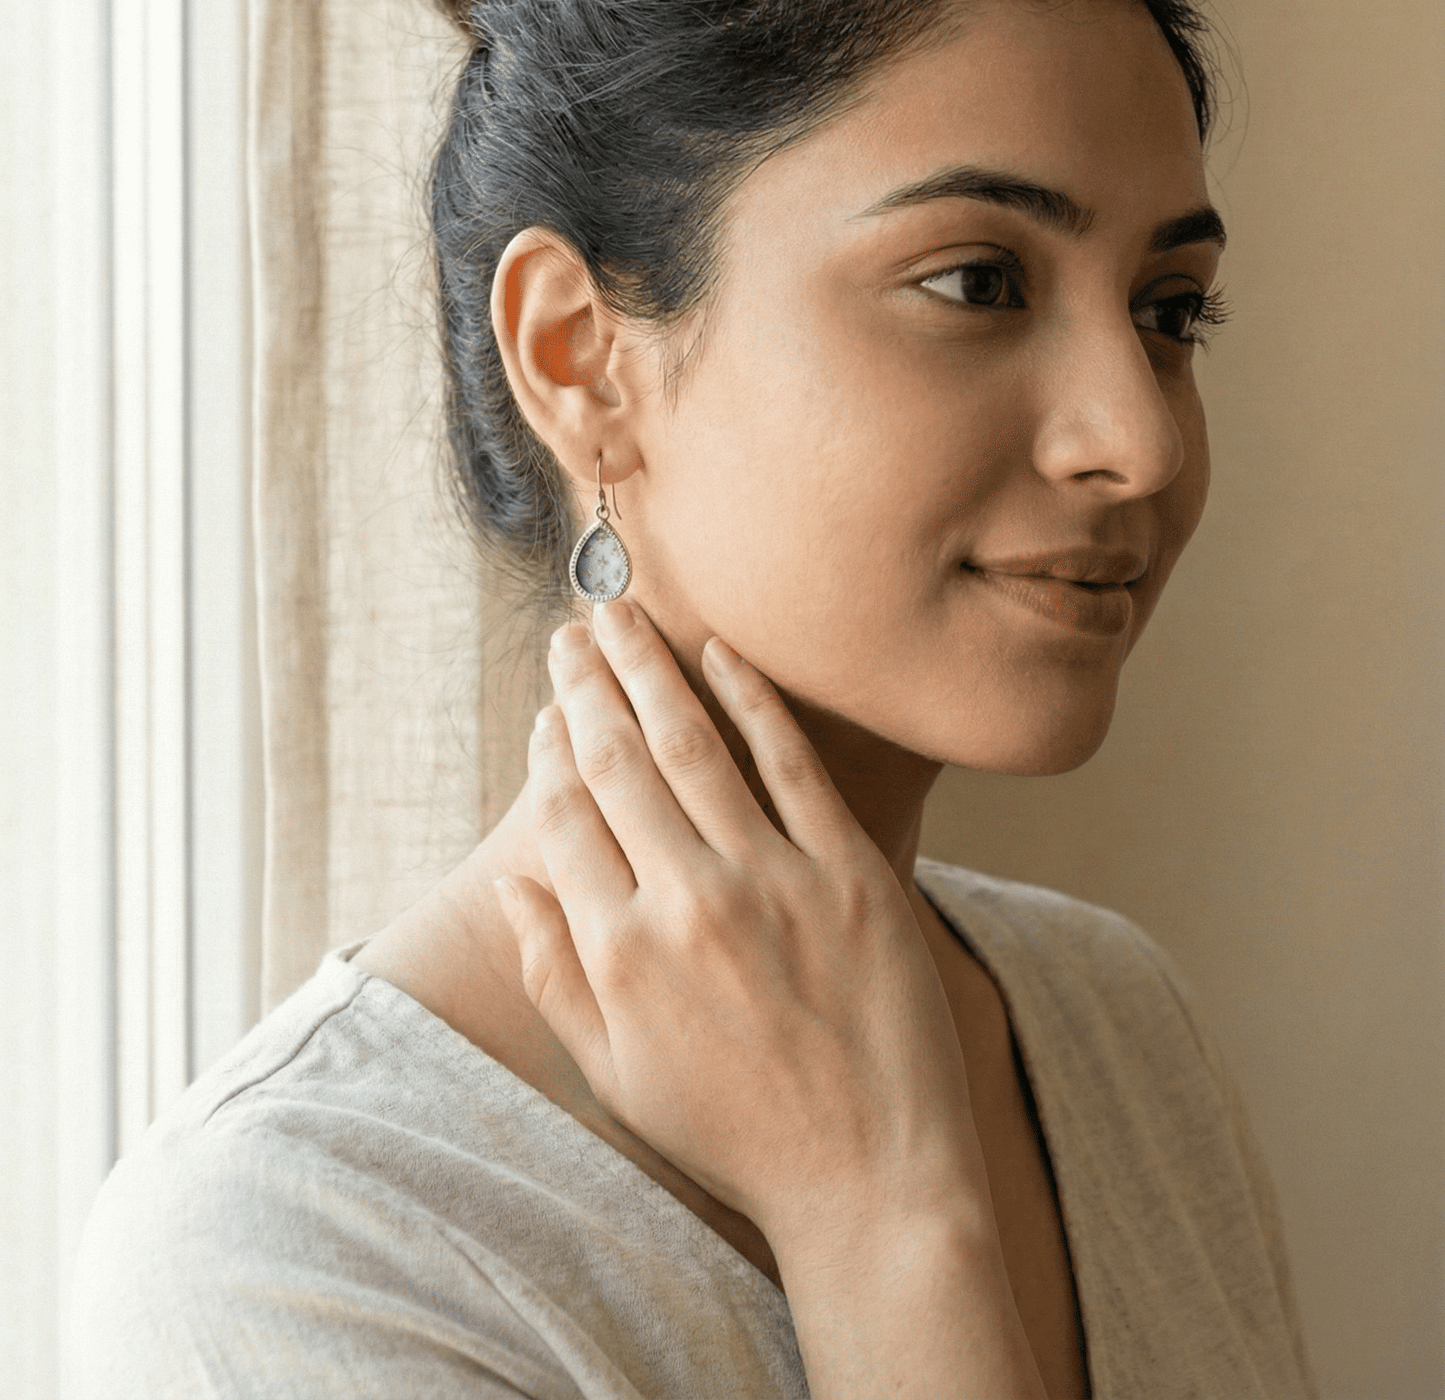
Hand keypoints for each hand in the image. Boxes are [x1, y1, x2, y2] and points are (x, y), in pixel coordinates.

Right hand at [495, 599, 992, 1264]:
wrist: (870, 1178)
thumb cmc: (735, 1132)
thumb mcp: (615, 1074)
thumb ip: (554, 974)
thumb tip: (513, 885)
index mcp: (620, 953)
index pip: (565, 814)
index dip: (551, 748)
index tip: (550, 708)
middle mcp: (686, 902)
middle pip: (618, 759)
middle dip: (588, 682)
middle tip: (573, 628)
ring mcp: (773, 881)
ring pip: (693, 743)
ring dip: (651, 668)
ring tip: (626, 616)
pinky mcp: (849, 872)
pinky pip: (791, 761)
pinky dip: (752, 698)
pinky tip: (722, 652)